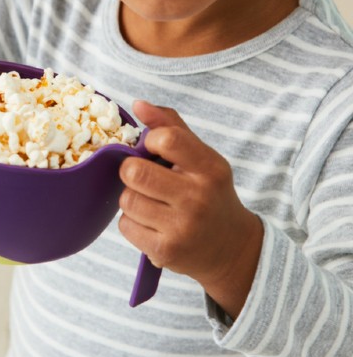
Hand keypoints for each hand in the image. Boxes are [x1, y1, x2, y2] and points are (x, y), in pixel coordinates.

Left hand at [118, 100, 262, 317]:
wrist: (232, 249)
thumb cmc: (209, 194)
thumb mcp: (202, 158)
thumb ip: (171, 126)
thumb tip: (138, 104)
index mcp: (210, 169)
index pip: (167, 139)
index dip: (149, 140)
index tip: (153, 148)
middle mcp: (198, 199)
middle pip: (134, 171)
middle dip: (131, 171)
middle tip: (144, 177)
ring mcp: (182, 228)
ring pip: (126, 199)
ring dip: (132, 198)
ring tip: (152, 202)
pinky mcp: (165, 252)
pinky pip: (125, 225)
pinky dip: (132, 222)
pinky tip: (152, 223)